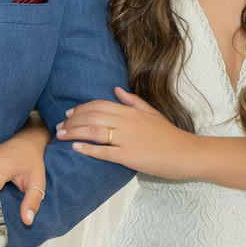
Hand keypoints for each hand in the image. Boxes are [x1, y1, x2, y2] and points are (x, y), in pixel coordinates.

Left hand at [56, 88, 199, 178]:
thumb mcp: (152, 113)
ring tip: (61, 136)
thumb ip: (132, 101)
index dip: (80, 108)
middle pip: (92, 117)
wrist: (187, 153)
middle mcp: (127, 122)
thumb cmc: (169, 135)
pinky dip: (88, 149)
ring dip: (74, 133)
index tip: (68, 114)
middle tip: (58, 127)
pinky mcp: (130, 157)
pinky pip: (104, 152)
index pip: (99, 105)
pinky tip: (76, 148)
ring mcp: (128, 139)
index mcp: (131, 111)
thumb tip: (115, 89)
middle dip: (71, 121)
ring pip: (94, 132)